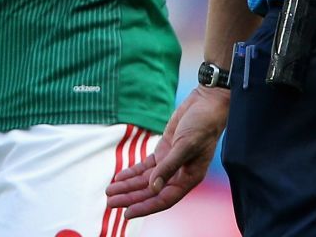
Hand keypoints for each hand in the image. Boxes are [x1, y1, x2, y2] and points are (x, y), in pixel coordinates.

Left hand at [106, 85, 229, 216]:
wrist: (206, 102)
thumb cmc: (203, 124)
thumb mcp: (185, 145)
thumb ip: (168, 167)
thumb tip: (152, 188)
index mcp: (189, 177)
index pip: (165, 199)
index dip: (146, 207)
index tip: (127, 213)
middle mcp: (179, 174)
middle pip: (151, 191)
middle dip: (130, 197)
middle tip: (110, 202)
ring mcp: (170, 163)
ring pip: (145, 180)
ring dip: (128, 186)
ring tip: (109, 191)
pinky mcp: (164, 151)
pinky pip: (145, 167)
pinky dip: (132, 172)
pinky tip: (119, 177)